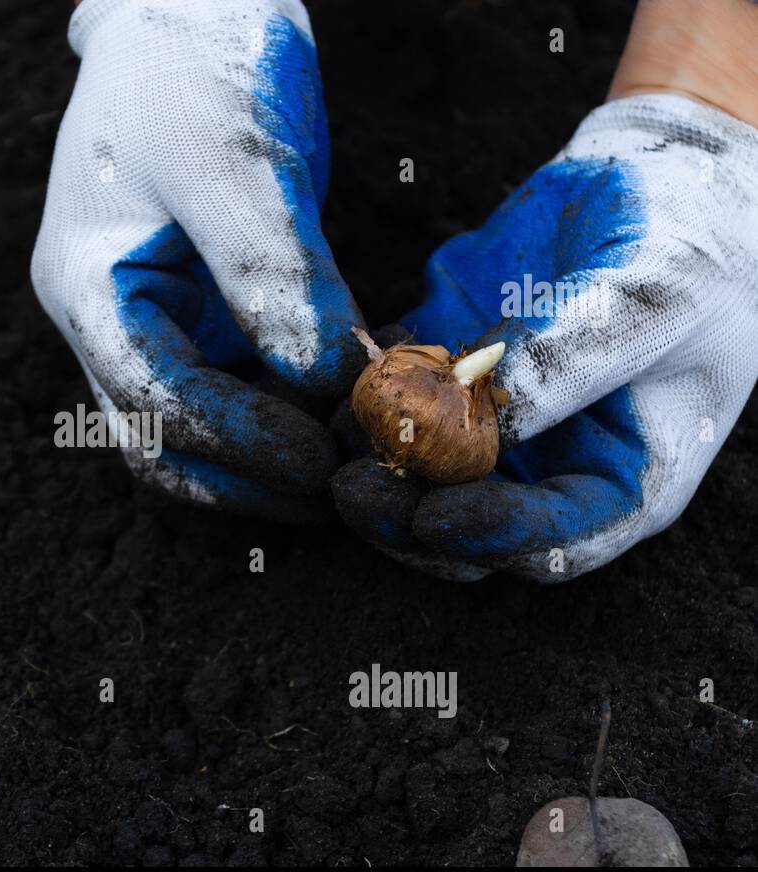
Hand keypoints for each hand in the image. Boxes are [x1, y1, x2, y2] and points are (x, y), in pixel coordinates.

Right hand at [32, 0, 361, 521]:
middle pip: (164, 440)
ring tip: (352, 463)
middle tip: (341, 490)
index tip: (322, 460)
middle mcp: (109, 319)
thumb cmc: (197, 65)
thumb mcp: (234, 161)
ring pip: (201, 430)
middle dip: (247, 476)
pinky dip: (290, 412)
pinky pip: (241, 387)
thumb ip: (275, 279)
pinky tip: (349, 412)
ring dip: (270, 458)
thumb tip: (330, 386)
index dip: (237, 440)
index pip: (153, 398)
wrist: (197, 5)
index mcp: (84, 285)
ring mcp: (156, 318)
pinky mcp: (205, 310)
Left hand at [333, 93, 757, 579]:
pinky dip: (366, 403)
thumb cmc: (688, 237)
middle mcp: (553, 464)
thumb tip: (496, 423)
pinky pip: (394, 407)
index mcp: (626, 474)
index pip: (556, 543)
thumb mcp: (655, 292)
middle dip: (407, 517)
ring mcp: (493, 424)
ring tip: (339, 430)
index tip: (430, 516)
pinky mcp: (447, 376)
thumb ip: (576, 359)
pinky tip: (342, 384)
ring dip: (374, 463)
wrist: (652, 171)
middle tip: (352, 489)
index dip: (492, 537)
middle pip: (469, 529)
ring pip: (417, 477)